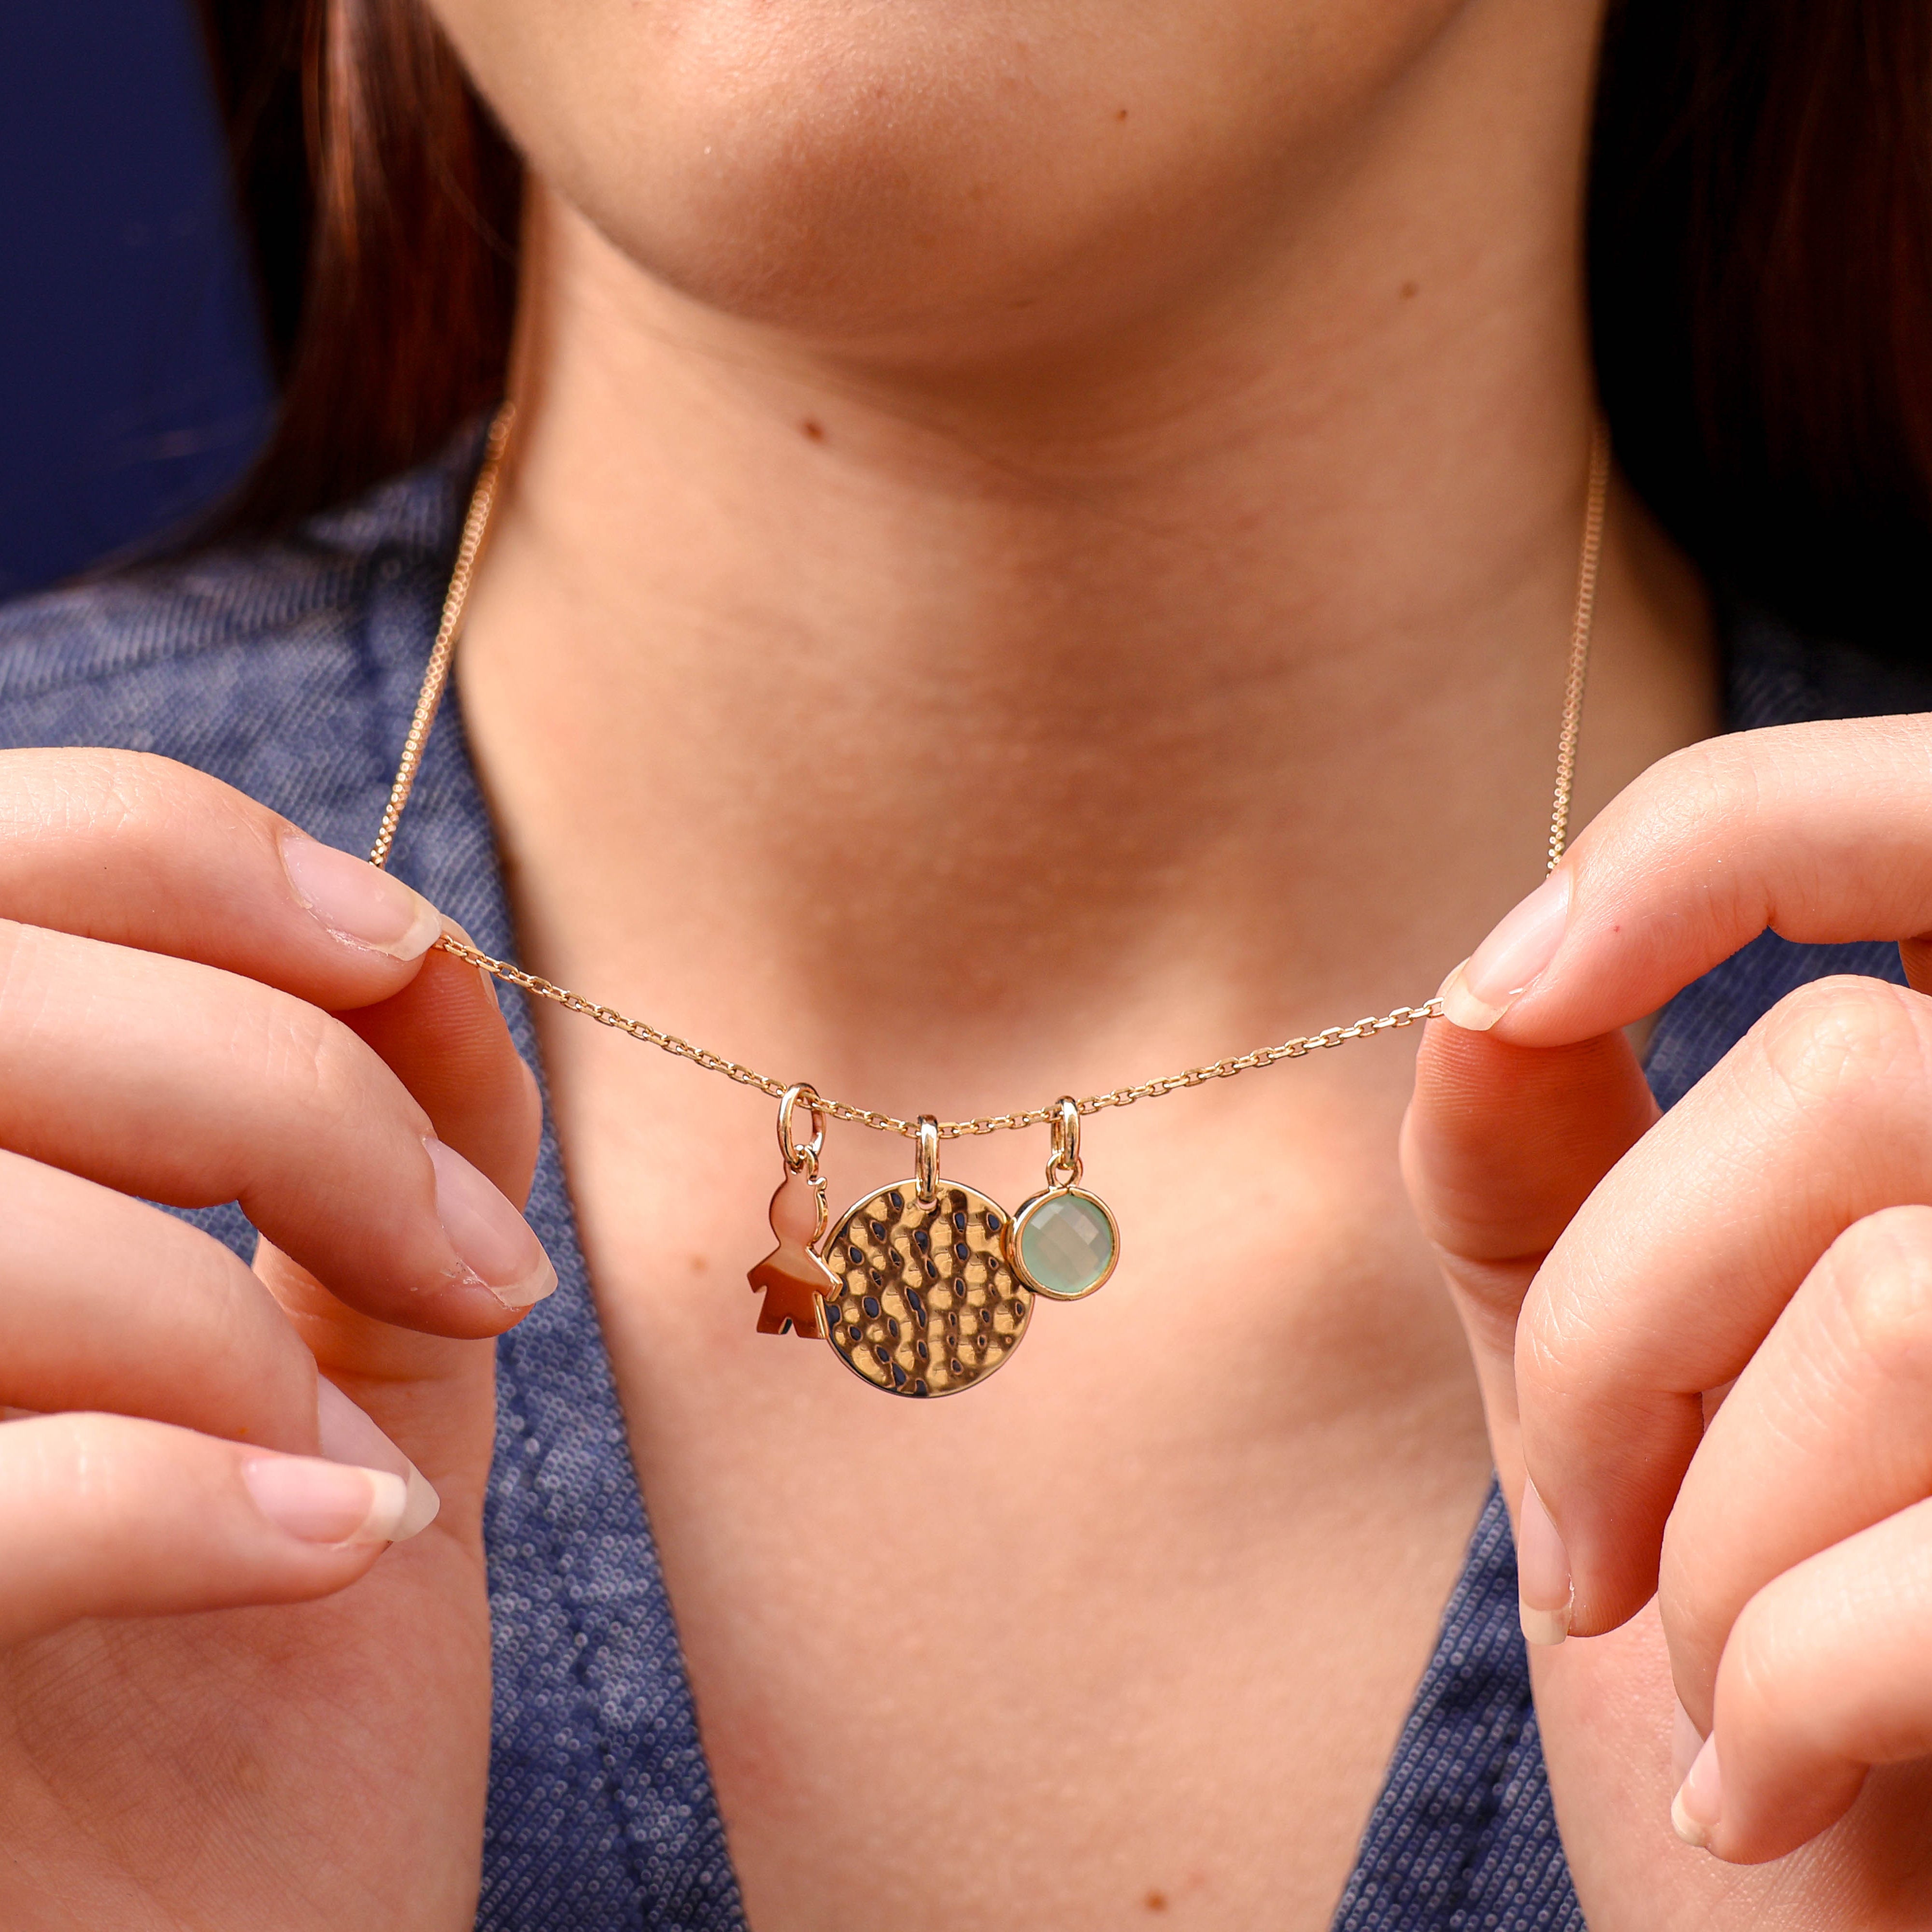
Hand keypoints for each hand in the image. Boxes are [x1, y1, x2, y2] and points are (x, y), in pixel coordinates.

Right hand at [0, 749, 546, 1928]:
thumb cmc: (279, 1709)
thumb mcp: (358, 1374)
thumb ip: (386, 1160)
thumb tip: (431, 955)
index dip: (190, 858)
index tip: (405, 957)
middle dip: (277, 1088)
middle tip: (466, 1263)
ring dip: (222, 1318)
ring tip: (367, 1462)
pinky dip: (185, 1494)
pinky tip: (342, 1547)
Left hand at [1404, 716, 1931, 1925]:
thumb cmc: (1752, 1689)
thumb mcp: (1621, 1399)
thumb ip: (1550, 1186)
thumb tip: (1478, 1001)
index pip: (1912, 803)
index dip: (1705, 838)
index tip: (1508, 994)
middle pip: (1846, 1076)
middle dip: (1628, 1316)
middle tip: (1583, 1533)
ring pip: (1890, 1302)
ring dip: (1709, 1531)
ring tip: (1698, 1676)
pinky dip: (1787, 1691)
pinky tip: (1765, 1795)